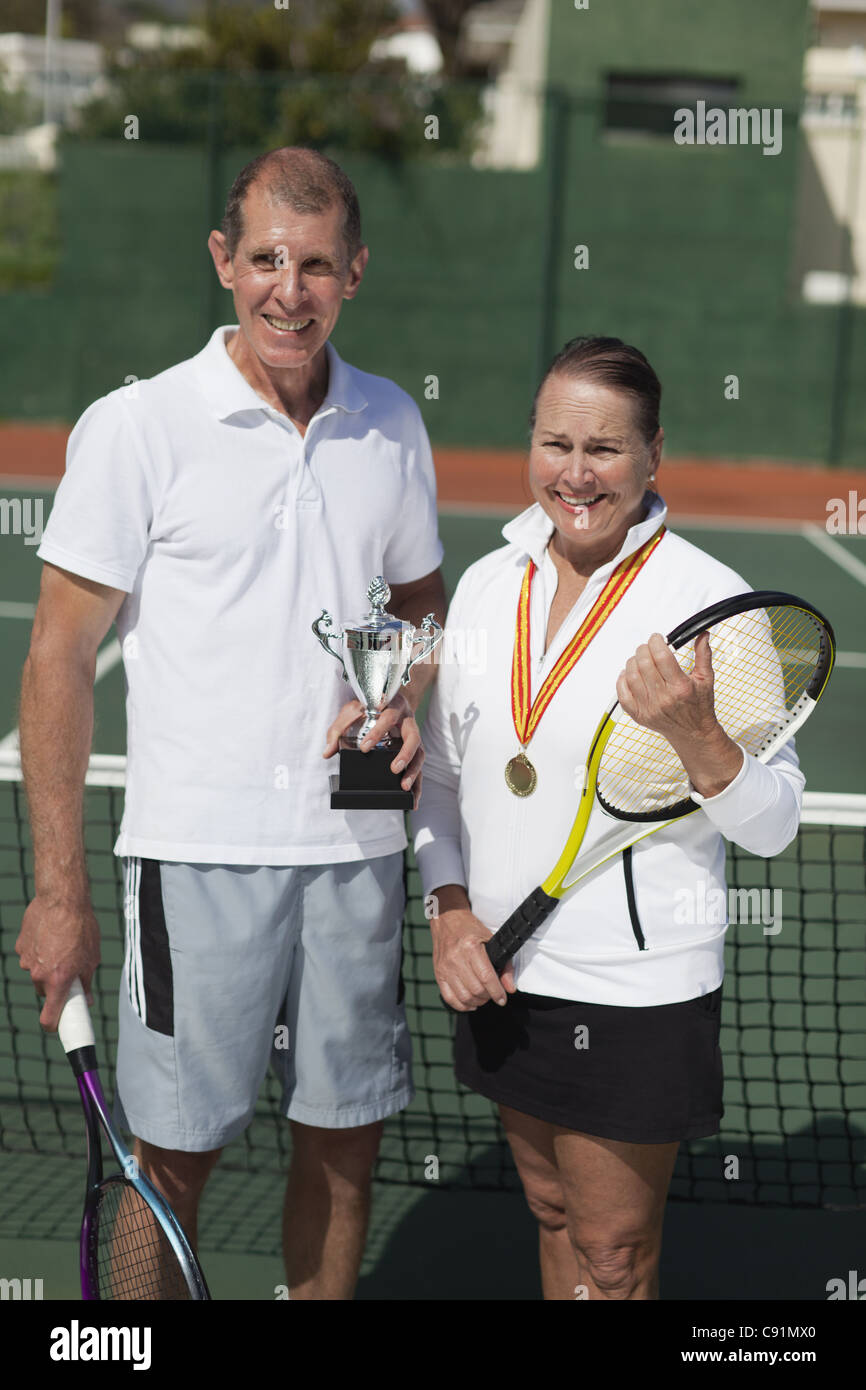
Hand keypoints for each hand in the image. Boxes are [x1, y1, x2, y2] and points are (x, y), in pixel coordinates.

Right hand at [16, 896, 100, 1030]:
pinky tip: (50, 936)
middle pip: (44, 992)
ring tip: (61, 946)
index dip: (54, 1025)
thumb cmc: (82, 927)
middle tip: (68, 972)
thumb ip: (86, 982)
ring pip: (37, 973)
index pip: (49, 1018)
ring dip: (47, 966)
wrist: (62, 899)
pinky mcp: (21, 947)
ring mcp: (27, 960)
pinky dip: (39, 951)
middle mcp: (39, 975)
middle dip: (55, 986)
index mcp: (58, 981)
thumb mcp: (92, 958)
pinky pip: (30, 956)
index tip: (58, 1025)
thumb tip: (86, 999)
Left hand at [323, 691, 424, 807]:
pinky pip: (418, 767)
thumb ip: (338, 729)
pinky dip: (417, 783)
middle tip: (394, 769)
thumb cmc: (368, 707)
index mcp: (392, 708)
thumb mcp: (351, 712)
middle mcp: (407, 721)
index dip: (378, 732)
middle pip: (413, 737)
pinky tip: (412, 799)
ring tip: (404, 787)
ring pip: (420, 753)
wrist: (388, 699)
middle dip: (405, 754)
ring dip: (413, 771)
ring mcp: (414, 736)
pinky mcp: (415, 750)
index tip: (365, 747)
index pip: (388, 717)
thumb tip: (328, 752)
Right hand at [430, 896, 516, 1010]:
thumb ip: (505, 965)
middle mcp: (456, 958)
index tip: (502, 999)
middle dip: (488, 997)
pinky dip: (461, 1005)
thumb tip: (510, 988)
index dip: (497, 992)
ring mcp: (445, 967)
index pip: (486, 977)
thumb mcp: (492, 940)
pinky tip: (470, 1002)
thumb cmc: (470, 929)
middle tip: (493, 994)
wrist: (447, 920)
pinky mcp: (438, 973)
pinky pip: (449, 997)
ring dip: (477, 1002)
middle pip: (476, 989)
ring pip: (463, 996)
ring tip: (483, 997)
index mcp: (470, 947)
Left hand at [616, 630, 719, 743]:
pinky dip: (622, 680)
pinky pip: (622, 694)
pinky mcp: (639, 715)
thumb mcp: (706, 679)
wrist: (694, 733)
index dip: (656, 642)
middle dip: (644, 649)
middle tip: (648, 647)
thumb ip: (703, 655)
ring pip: (631, 675)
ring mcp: (649, 708)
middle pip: (644, 663)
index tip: (657, 638)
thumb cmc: (699, 707)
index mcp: (680, 687)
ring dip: (633, 662)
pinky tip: (629, 674)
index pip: (661, 656)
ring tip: (640, 659)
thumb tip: (702, 636)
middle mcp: (663, 698)